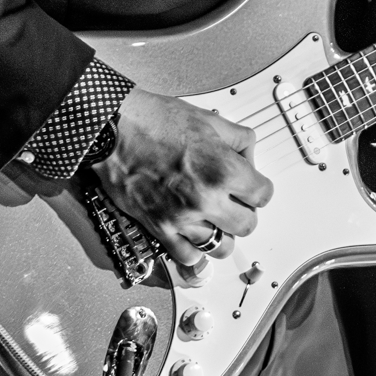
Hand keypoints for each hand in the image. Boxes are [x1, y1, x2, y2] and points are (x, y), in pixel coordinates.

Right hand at [92, 89, 273, 268]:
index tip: (251, 187)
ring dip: (222, 234)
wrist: (113, 128)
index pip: (262, 195)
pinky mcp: (159, 227)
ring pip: (221, 247)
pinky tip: (192, 236)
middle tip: (234, 202)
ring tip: (215, 221)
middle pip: (247, 225)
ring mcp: (182, 217)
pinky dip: (194, 250)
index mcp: (223, 169)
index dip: (258, 188)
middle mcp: (206, 198)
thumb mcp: (208, 118)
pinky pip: (187, 257)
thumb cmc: (153, 120)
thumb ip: (237, 139)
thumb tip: (249, 155)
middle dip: (244, 212)